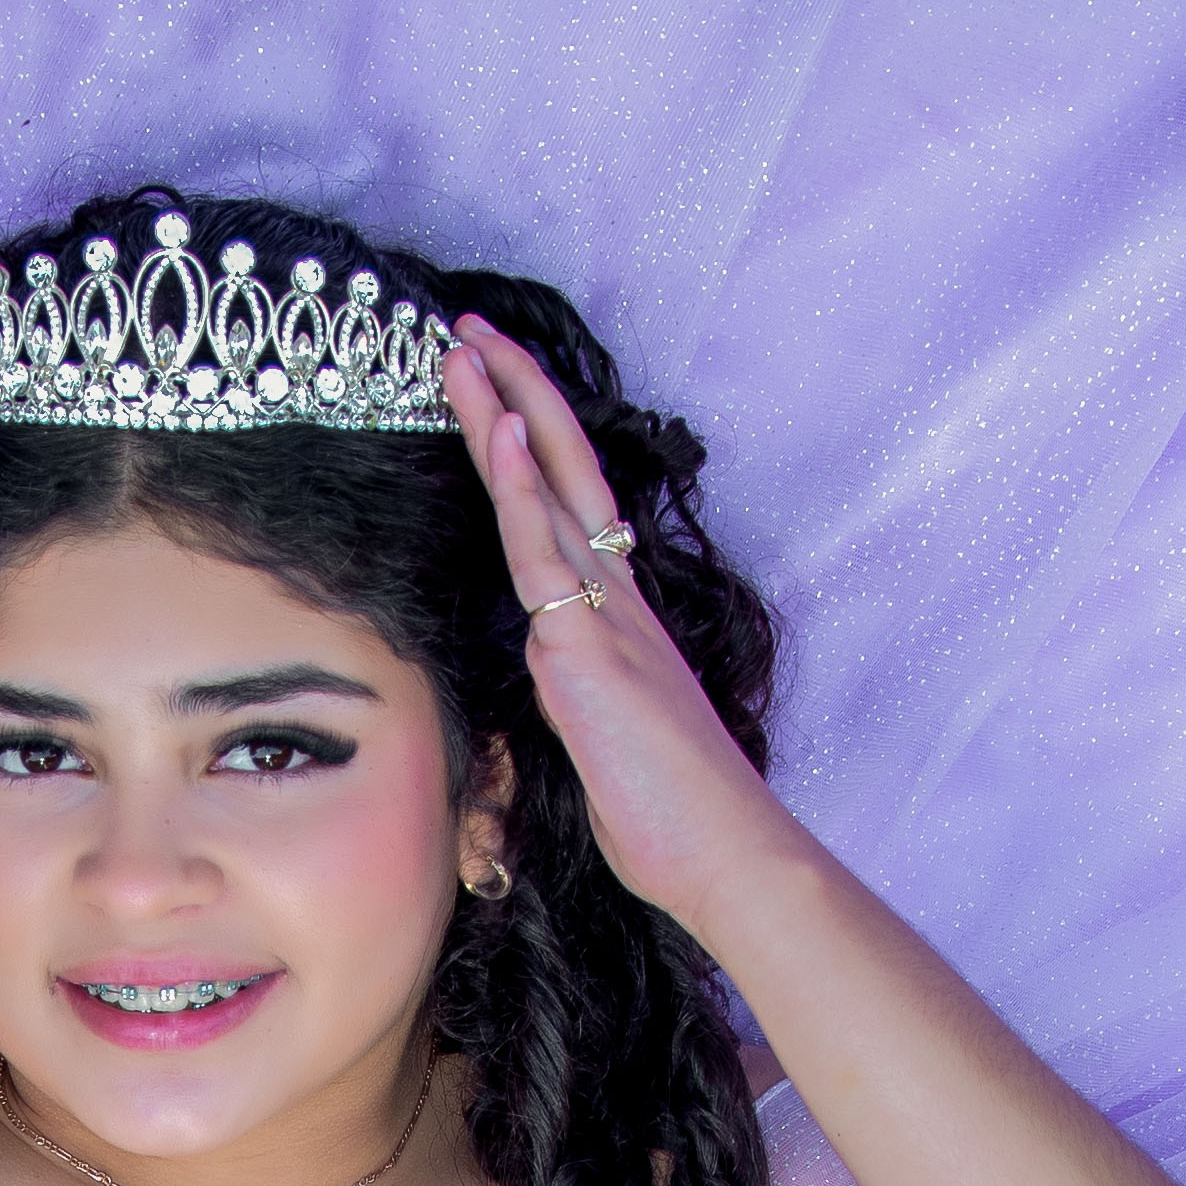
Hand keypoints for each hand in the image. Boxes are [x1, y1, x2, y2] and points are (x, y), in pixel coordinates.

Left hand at [447, 315, 806, 923]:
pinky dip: (523, 491)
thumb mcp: (597, 751)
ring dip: (504, 416)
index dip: (533, 445)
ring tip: (464, 352)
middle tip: (471, 332)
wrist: (720, 853)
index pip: (570, 508)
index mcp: (619, 621)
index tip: (495, 391)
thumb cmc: (668, 817)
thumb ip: (567, 705)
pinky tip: (503, 436)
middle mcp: (616, 601)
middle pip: (563, 470)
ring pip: (549, 493)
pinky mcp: (588, 650)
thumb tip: (539, 689)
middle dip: (516, 395)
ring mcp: (605, 618)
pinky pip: (546, 556)